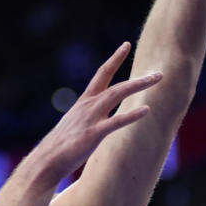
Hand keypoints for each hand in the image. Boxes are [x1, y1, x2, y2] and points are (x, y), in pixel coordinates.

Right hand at [31, 44, 162, 187]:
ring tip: (157, 79)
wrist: (47, 160)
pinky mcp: (93, 134)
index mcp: (84, 102)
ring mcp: (91, 118)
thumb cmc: (61, 145)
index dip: (114, 59)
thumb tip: (93, 116)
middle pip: (116, 84)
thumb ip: (86, 116)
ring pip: (117, 94)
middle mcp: (88, 105)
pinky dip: (131, 115)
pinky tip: (146, 109)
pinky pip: (116, 122)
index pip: (101, 74)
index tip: (126, 45)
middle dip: (138, 78)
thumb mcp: (74, 123)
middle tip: (159, 72)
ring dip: (138, 84)